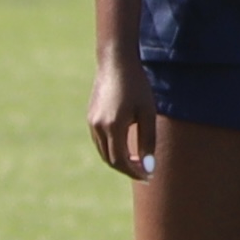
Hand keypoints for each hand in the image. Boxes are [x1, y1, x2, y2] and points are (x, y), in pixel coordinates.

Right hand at [88, 48, 156, 180]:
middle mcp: (98, 127)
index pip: (121, 161)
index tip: (149, 176)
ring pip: (104, 152)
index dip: (135, 172)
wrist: (115, 63)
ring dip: (119, 161)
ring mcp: (92, 122)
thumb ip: (148, 140)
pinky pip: (100, 141)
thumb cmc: (137, 86)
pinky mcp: (91, 117)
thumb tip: (149, 166)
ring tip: (138, 162)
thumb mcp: (147, 113)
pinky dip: (112, 149)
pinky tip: (127, 147)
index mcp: (113, 126)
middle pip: (110, 160)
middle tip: (145, 172)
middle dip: (128, 169)